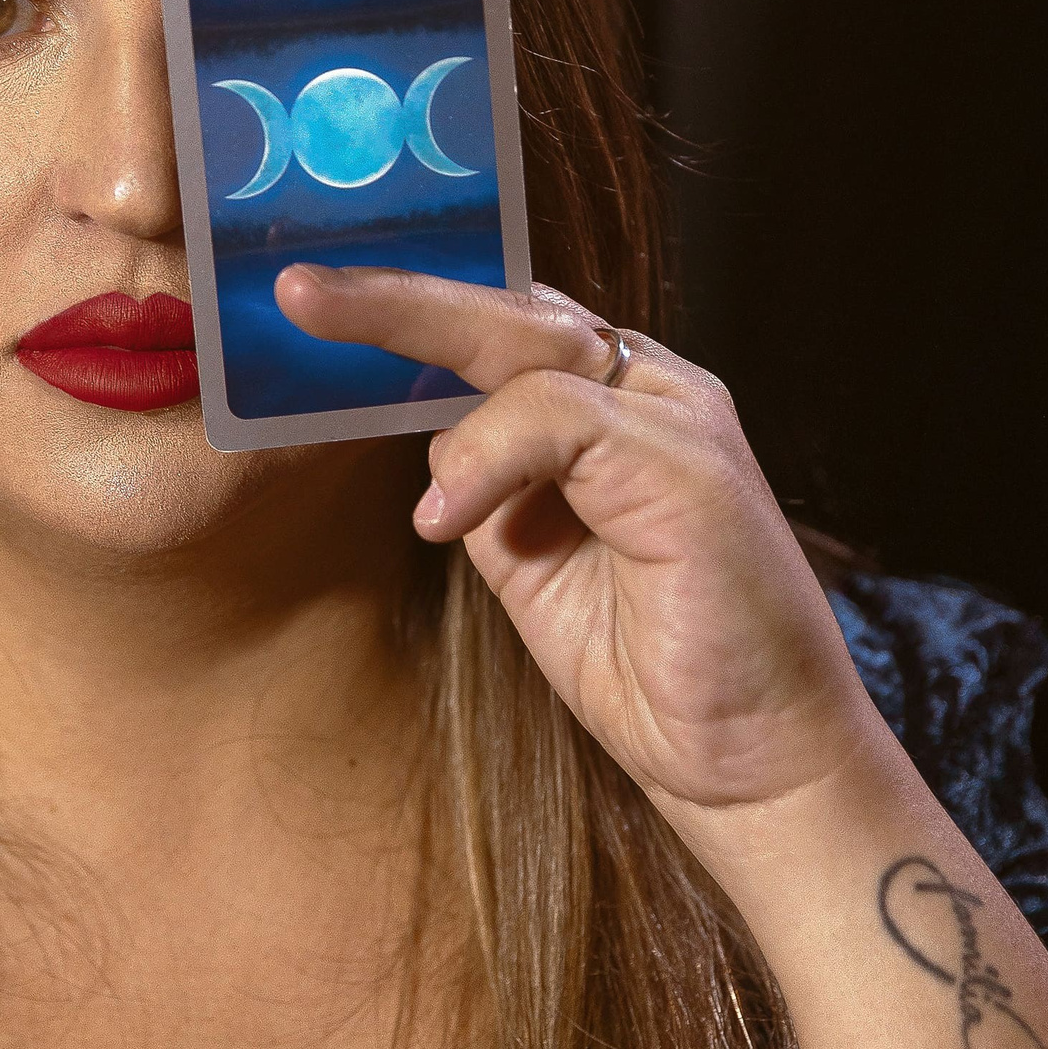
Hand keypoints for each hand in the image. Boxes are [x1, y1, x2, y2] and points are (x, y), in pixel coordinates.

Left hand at [276, 267, 899, 876]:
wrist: (752, 760)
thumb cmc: (652, 667)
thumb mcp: (528, 560)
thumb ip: (485, 487)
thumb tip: (425, 444)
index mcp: (614, 407)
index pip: (503, 325)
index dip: (411, 308)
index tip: (315, 302)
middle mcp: (650, 392)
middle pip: (508, 308)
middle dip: (391, 291)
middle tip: (295, 289)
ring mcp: (677, 419)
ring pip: (524, 337)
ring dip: (413, 334)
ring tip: (325, 357)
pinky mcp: (688, 464)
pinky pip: (559, 415)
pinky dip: (485, 457)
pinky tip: (445, 517)